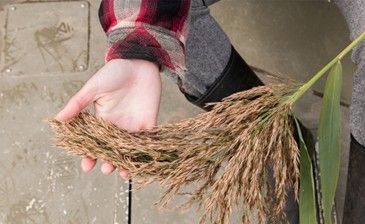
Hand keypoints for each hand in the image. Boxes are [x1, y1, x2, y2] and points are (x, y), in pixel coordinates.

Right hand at [56, 59, 160, 178]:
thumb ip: (78, 103)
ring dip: (126, 163)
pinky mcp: (149, 123)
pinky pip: (148, 142)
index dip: (90, 154)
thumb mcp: (94, 87)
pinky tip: (142, 164)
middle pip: (112, 150)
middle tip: (106, 169)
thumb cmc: (115, 73)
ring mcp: (133, 126)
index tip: (87, 165)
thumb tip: (58, 119)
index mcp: (102, 120)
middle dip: (108, 162)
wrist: (139, 63)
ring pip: (129, 151)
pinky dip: (145, 154)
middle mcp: (117, 127)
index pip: (94, 142)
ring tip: (122, 172)